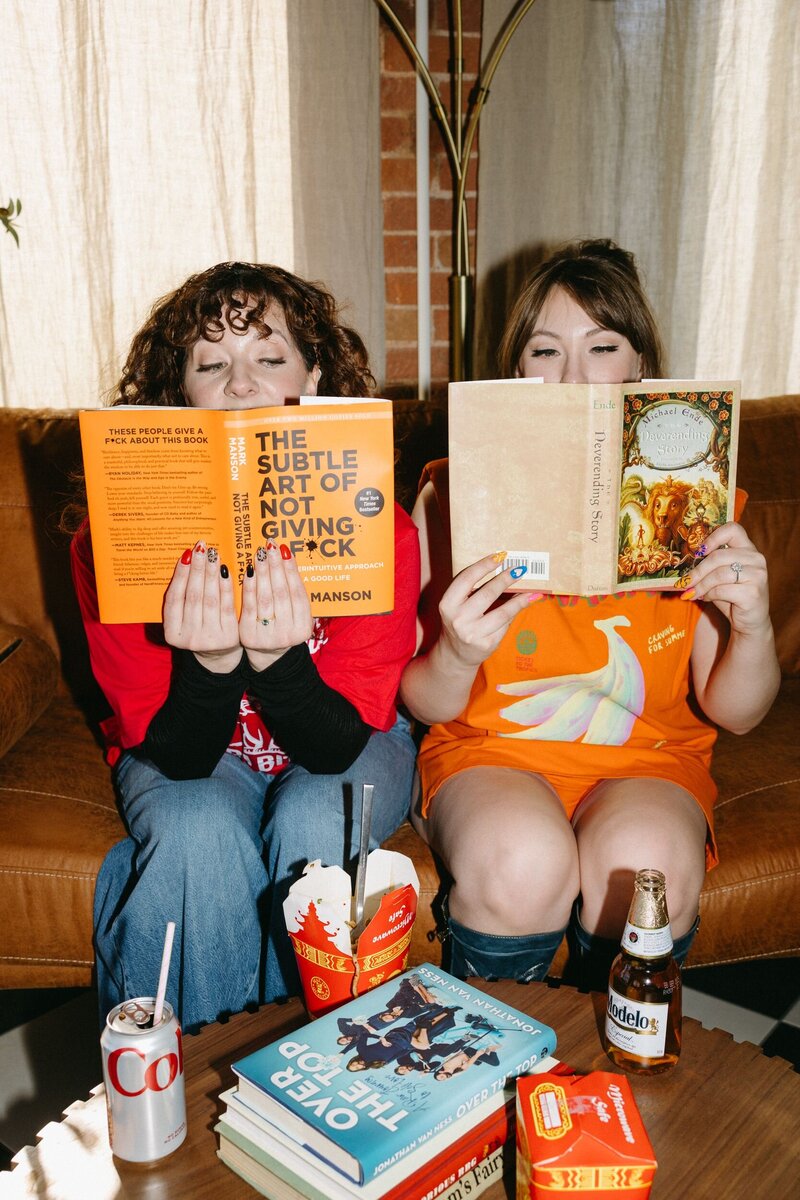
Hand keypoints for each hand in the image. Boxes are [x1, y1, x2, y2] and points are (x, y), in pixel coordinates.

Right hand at [162, 542, 241, 671]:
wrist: (219, 656)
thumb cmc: (199, 628)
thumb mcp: (183, 620)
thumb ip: (181, 599)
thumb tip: (186, 562)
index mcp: (172, 632)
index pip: (173, 599)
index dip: (180, 575)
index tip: (186, 555)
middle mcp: (188, 637)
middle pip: (193, 597)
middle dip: (197, 569)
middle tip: (202, 548)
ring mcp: (208, 638)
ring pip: (210, 599)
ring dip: (211, 574)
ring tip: (213, 555)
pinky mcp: (228, 637)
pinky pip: (227, 606)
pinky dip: (226, 586)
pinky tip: (226, 571)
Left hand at [239, 542, 313, 669]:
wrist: (267, 655)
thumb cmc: (282, 626)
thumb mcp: (295, 615)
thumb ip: (294, 593)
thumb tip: (287, 558)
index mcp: (303, 627)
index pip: (298, 593)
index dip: (292, 570)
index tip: (285, 550)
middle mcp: (287, 633)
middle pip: (281, 593)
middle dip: (275, 566)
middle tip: (270, 546)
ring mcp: (268, 635)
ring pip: (265, 598)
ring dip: (261, 572)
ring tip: (259, 553)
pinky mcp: (249, 635)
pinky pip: (248, 606)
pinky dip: (248, 587)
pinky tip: (248, 571)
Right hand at [438, 552, 539, 667]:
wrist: (455, 655)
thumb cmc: (459, 622)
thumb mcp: (456, 605)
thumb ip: (472, 590)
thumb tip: (502, 569)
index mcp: (447, 604)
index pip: (467, 579)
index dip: (484, 565)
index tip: (500, 556)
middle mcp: (458, 619)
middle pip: (488, 594)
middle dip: (506, 579)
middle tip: (520, 569)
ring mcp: (473, 634)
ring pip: (502, 612)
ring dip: (519, 599)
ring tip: (530, 590)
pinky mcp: (487, 644)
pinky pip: (505, 624)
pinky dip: (516, 612)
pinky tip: (525, 603)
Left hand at [682, 522, 770, 634]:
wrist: (750, 621)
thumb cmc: (732, 596)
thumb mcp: (720, 576)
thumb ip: (709, 566)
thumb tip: (683, 564)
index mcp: (748, 549)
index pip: (733, 529)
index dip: (713, 537)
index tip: (699, 552)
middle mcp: (756, 558)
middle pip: (718, 556)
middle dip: (697, 570)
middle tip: (685, 582)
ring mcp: (758, 575)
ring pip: (719, 574)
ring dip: (701, 585)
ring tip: (692, 592)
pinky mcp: (753, 593)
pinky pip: (722, 590)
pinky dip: (709, 595)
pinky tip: (706, 599)